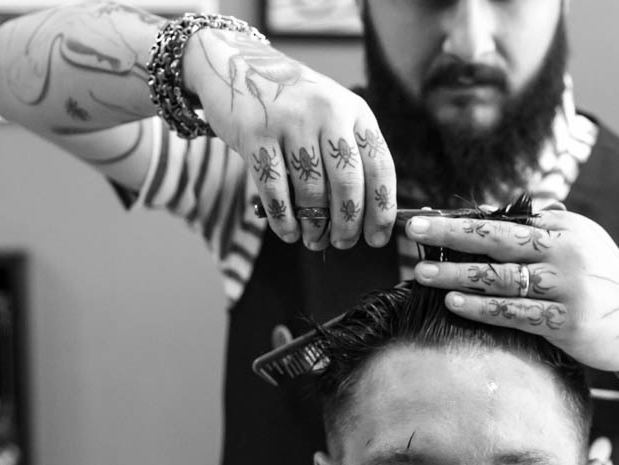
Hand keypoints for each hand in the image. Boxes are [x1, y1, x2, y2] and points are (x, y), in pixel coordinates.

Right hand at [182, 29, 395, 249]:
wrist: (237, 67)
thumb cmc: (293, 105)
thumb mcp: (332, 115)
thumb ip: (351, 154)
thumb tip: (367, 217)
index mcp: (355, 111)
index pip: (380, 167)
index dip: (382, 209)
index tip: (377, 237)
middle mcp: (328, 112)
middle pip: (348, 185)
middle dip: (348, 225)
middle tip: (343, 243)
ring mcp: (290, 121)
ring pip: (311, 192)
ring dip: (314, 227)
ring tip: (313, 240)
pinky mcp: (255, 133)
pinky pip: (274, 190)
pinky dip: (283, 220)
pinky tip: (288, 232)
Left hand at [408, 209, 618, 373]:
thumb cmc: (605, 281)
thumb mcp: (582, 241)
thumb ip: (543, 227)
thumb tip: (493, 215)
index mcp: (565, 229)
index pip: (504, 220)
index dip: (462, 219)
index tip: (427, 217)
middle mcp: (565, 254)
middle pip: (496, 240)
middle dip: (450, 234)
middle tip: (413, 231)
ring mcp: (566, 289)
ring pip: (499, 279)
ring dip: (456, 275)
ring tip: (422, 273)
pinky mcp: (566, 323)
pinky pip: (513, 313)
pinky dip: (481, 308)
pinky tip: (454, 304)